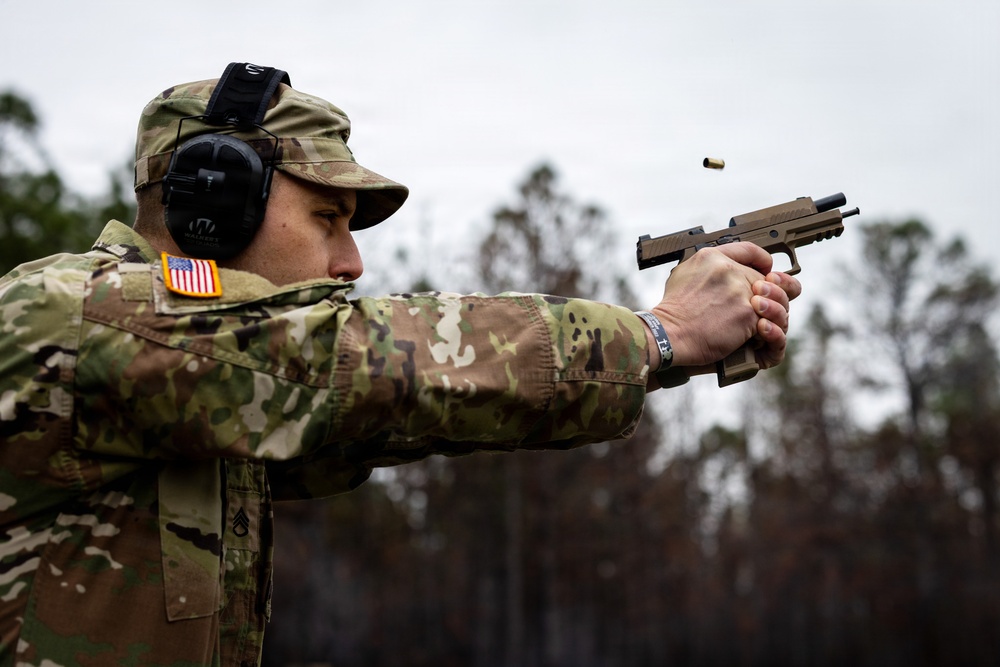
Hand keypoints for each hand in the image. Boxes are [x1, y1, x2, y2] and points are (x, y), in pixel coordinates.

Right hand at [645, 243, 800, 371]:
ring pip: (770, 301)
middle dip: (764, 295)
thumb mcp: (683, 273)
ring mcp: (739, 291)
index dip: (762, 261)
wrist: (668, 334)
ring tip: (755, 321)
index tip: (764, 271)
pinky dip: (761, 330)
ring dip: (766, 313)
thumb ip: (709, 266)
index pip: (750, 250)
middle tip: (756, 307)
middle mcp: (728, 269)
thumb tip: (725, 268)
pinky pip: (767, 320)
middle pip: (764, 279)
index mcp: (712, 257)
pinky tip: (748, 334)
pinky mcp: (747, 314)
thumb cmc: (673, 310)